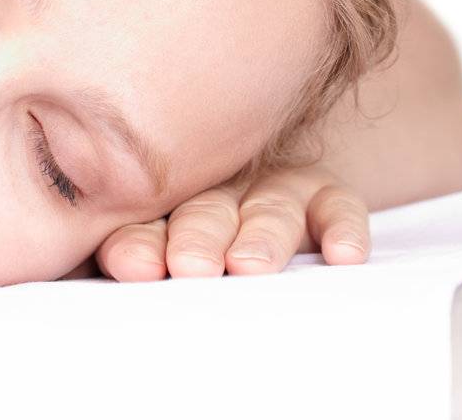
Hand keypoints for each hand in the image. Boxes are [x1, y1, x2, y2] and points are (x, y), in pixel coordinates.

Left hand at [95, 165, 370, 280]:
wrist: (259, 208)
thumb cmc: (184, 247)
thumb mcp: (154, 256)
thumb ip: (130, 259)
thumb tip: (119, 272)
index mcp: (161, 204)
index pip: (144, 223)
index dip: (139, 244)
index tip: (135, 267)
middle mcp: (216, 191)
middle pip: (204, 212)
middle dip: (198, 239)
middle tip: (192, 267)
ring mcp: (272, 190)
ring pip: (268, 210)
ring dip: (261, 239)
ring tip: (250, 265)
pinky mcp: (324, 195)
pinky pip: (336, 206)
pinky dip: (341, 229)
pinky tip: (342, 255)